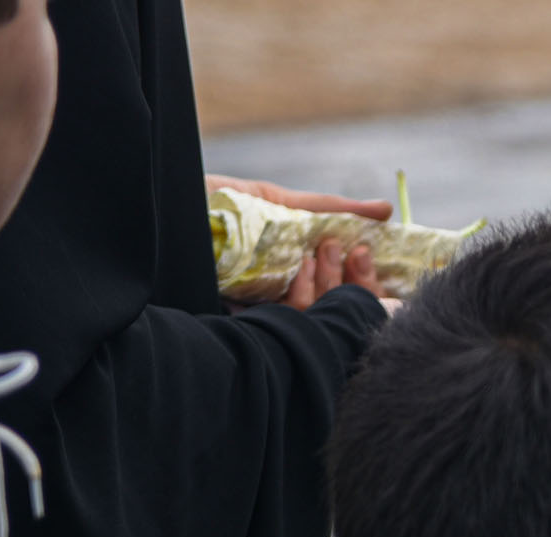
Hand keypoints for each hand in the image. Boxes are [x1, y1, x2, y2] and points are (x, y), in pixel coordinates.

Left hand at [205, 177, 398, 308]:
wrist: (164, 201)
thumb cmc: (216, 202)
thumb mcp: (277, 200)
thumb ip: (327, 208)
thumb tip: (385, 211)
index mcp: (295, 274)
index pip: (343, 290)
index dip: (365, 281)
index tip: (375, 257)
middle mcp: (280, 298)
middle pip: (334, 308)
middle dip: (351, 282)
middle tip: (358, 253)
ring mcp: (262, 310)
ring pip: (313, 317)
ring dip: (325, 288)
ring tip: (319, 254)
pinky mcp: (241, 319)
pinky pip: (283, 322)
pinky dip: (297, 300)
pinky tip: (298, 272)